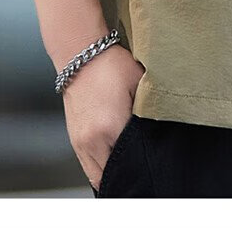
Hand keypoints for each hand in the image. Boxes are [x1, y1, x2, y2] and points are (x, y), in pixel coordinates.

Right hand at [59, 43, 145, 192]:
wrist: (81, 55)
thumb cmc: (111, 65)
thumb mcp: (139, 84)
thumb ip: (147, 111)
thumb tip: (157, 130)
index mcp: (110, 127)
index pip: (129, 163)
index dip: (141, 168)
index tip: (152, 169)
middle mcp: (92, 140)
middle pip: (111, 176)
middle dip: (127, 176)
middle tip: (143, 174)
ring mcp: (80, 142)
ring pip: (96, 175)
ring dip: (112, 174)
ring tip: (129, 169)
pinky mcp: (74, 138)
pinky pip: (87, 166)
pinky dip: (100, 166)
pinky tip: (114, 159)